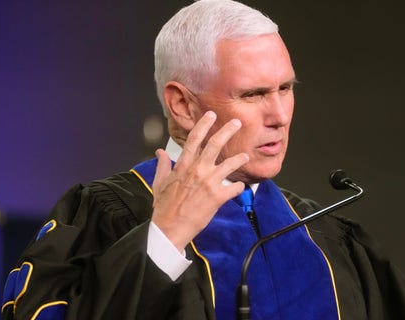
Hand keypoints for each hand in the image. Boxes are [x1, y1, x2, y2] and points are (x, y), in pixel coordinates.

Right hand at [151, 111, 249, 251]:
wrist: (169, 228)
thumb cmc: (164, 207)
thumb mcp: (159, 183)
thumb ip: (162, 165)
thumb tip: (159, 152)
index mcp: (183, 165)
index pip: (195, 138)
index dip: (204, 124)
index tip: (212, 114)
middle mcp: (197, 170)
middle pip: (215, 144)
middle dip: (228, 130)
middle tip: (237, 122)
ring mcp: (208, 183)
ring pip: (230, 164)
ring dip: (240, 158)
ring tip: (245, 155)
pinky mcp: (217, 197)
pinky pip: (234, 188)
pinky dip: (238, 187)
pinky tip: (239, 187)